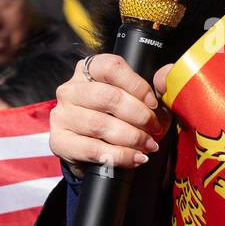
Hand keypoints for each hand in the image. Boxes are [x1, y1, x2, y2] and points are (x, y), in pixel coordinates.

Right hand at [49, 55, 174, 172]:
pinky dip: (120, 156)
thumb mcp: (132, 100)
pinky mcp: (59, 141)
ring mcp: (62, 115)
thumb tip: (165, 83)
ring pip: (100, 124)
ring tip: (148, 145)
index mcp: (88, 71)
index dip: (137, 85)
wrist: (91, 150)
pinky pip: (93, 149)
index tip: (153, 104)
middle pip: (108, 97)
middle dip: (138, 115)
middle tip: (154, 128)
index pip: (112, 67)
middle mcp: (70, 89)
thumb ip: (149, 91)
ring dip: (132, 138)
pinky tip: (135, 158)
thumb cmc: (115, 118)